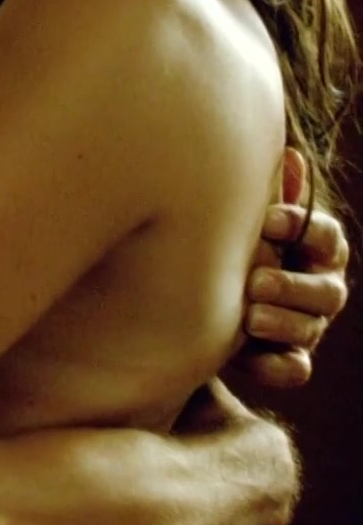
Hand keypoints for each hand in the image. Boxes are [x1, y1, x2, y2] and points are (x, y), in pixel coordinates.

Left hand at [230, 148, 351, 388]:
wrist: (197, 297)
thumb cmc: (232, 244)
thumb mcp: (243, 219)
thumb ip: (266, 193)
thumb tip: (288, 155)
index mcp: (315, 249)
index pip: (325, 236)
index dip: (302, 228)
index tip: (267, 221)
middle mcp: (319, 288)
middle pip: (327, 290)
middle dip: (293, 286)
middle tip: (256, 281)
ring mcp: (307, 326)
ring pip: (311, 328)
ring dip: (284, 323)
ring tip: (250, 317)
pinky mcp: (285, 359)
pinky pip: (294, 369)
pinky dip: (277, 367)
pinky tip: (252, 359)